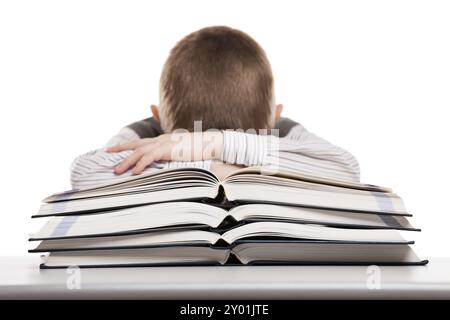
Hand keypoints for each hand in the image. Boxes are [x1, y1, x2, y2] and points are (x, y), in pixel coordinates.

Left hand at [106, 131, 222, 174]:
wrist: (210, 143)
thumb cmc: (198, 148)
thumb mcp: (182, 149)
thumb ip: (171, 151)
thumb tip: (164, 157)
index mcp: (162, 140)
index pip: (140, 142)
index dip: (125, 146)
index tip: (112, 150)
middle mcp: (160, 139)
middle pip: (135, 145)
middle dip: (120, 150)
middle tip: (106, 155)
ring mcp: (163, 143)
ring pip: (139, 152)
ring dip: (127, 162)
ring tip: (117, 171)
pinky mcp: (168, 149)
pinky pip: (150, 157)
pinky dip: (140, 164)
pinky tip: (134, 172)